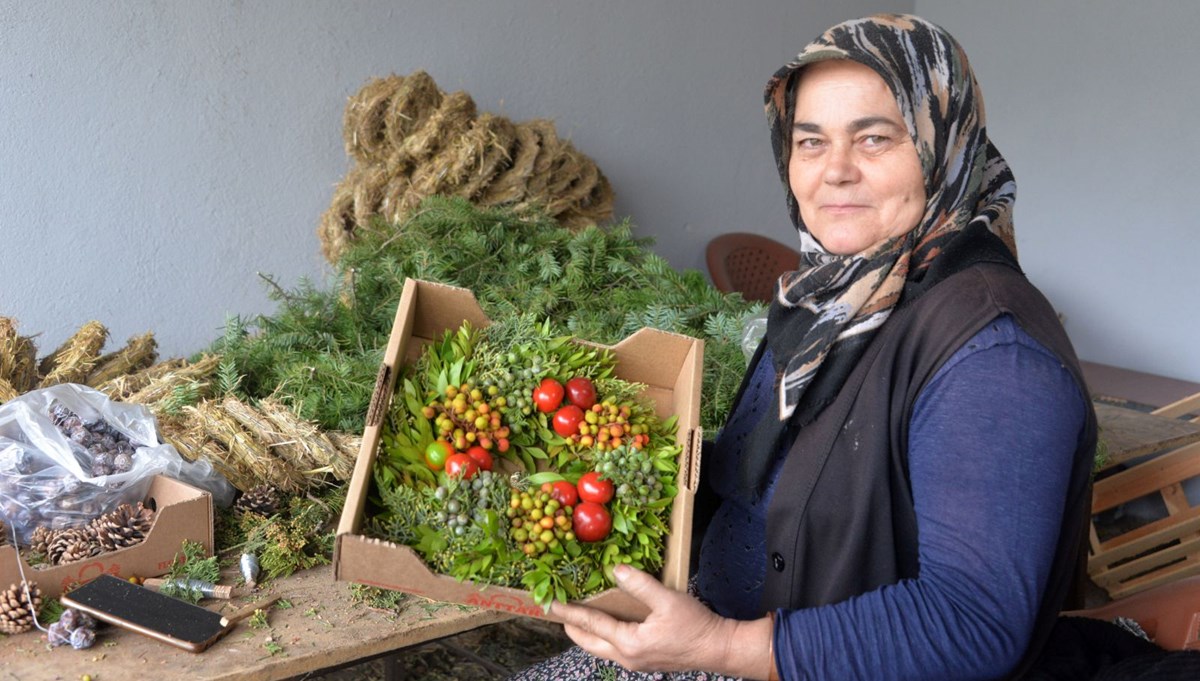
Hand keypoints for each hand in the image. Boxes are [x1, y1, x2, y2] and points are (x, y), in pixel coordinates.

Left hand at [550, 564, 771, 677]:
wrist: (718, 648)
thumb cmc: (695, 626)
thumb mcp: (668, 600)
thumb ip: (640, 585)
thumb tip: (617, 570)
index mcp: (629, 643)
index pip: (592, 625)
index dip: (570, 613)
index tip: (552, 604)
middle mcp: (627, 657)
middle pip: (589, 642)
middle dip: (572, 627)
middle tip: (558, 611)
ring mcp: (635, 662)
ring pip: (601, 648)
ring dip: (587, 633)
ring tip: (576, 617)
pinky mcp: (644, 660)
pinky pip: (613, 649)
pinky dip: (603, 636)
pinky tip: (605, 624)